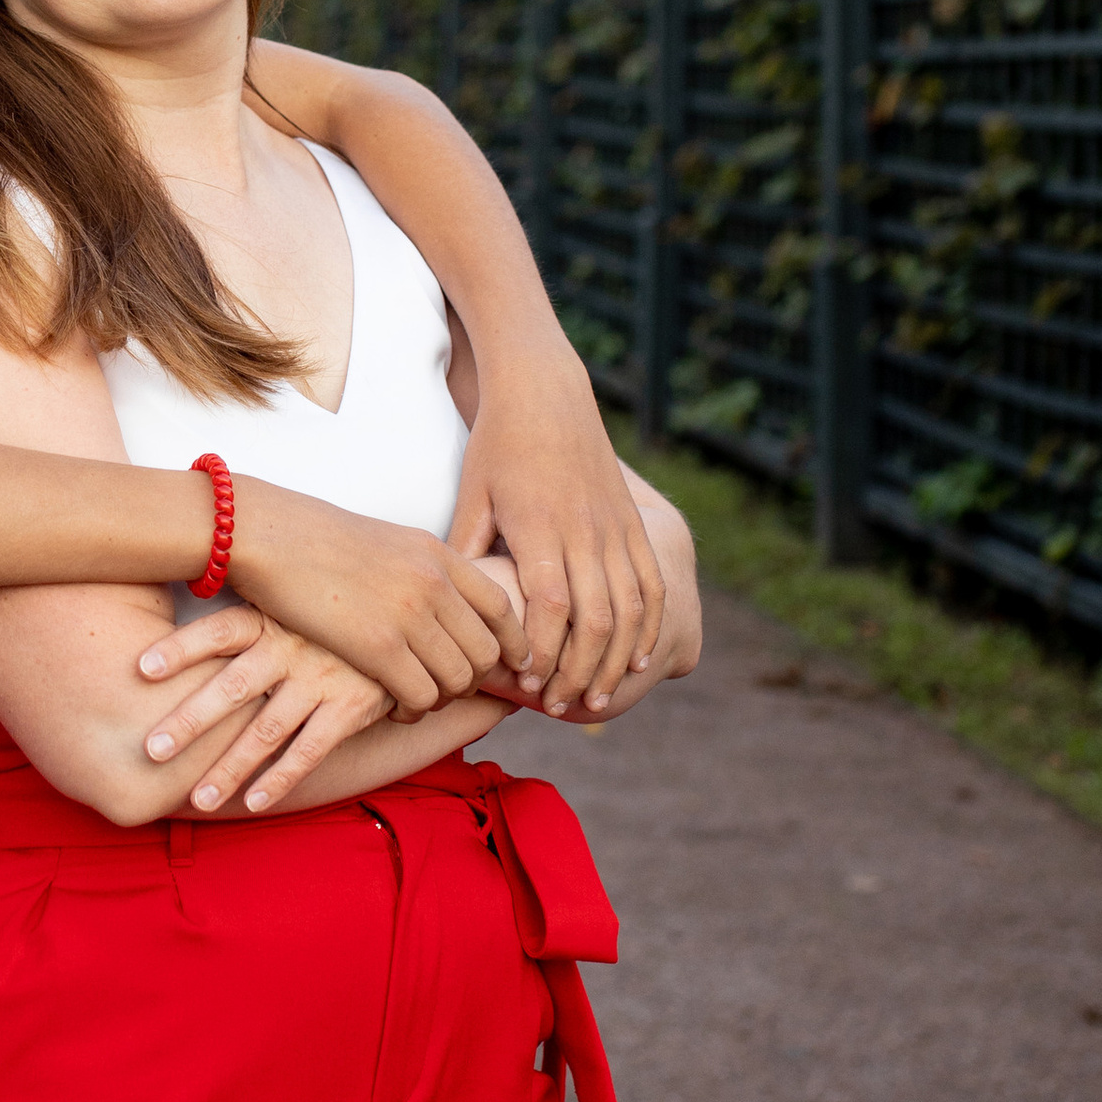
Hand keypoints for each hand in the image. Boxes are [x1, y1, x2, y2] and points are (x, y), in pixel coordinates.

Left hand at [133, 603, 402, 815]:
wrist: (406, 621)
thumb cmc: (324, 616)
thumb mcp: (289, 600)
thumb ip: (244, 613)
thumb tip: (181, 608)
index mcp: (270, 616)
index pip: (218, 630)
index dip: (181, 648)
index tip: (141, 668)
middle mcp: (290, 647)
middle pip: (232, 687)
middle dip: (189, 721)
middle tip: (151, 750)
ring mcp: (321, 679)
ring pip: (266, 731)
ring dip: (229, 768)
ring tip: (197, 799)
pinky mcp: (349, 707)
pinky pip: (309, 750)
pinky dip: (279, 779)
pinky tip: (252, 802)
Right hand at [226, 490, 528, 713]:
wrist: (268, 534)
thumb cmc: (313, 538)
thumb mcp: (386, 540)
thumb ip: (422, 568)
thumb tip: (440, 597)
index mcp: (437, 554)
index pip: (502, 606)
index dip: (515, 642)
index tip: (513, 665)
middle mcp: (434, 583)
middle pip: (487, 650)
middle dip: (477, 680)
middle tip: (451, 691)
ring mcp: (409, 614)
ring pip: (459, 679)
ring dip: (443, 698)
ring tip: (419, 699)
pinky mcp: (378, 646)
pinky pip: (422, 696)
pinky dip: (414, 710)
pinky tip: (394, 707)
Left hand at [448, 352, 662, 717]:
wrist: (548, 394)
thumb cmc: (497, 445)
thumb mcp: (472, 494)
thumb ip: (467, 550)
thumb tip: (450, 607)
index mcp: (540, 529)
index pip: (549, 607)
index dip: (541, 651)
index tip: (525, 683)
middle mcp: (586, 533)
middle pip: (595, 621)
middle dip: (577, 673)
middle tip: (557, 707)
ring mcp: (616, 530)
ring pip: (630, 611)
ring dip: (615, 662)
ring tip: (595, 699)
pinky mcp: (633, 525)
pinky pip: (652, 586)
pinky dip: (648, 628)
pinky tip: (637, 661)